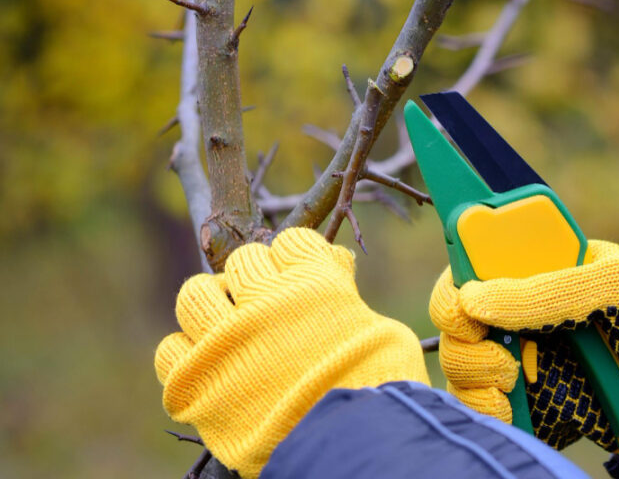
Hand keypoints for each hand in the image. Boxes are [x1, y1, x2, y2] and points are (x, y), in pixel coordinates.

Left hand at [155, 228, 428, 477]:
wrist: (350, 446)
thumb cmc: (376, 385)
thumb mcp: (380, 329)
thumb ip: (348, 294)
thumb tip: (336, 264)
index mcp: (310, 281)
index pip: (291, 241)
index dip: (296, 257)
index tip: (300, 272)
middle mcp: (262, 300)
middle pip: (243, 260)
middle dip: (256, 277)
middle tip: (265, 302)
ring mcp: (223, 339)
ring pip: (194, 295)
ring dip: (211, 305)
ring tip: (226, 325)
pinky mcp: (196, 381)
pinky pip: (169, 350)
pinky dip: (185, 354)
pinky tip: (206, 363)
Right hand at [429, 240, 618, 450]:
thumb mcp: (610, 284)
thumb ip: (543, 292)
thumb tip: (473, 299)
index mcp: (533, 269)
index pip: (469, 266)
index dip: (455, 284)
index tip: (464, 305)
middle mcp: (519, 311)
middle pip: (454, 320)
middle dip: (463, 337)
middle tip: (500, 351)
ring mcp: (522, 357)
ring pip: (460, 364)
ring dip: (473, 374)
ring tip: (512, 379)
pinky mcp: (531, 401)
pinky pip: (485, 407)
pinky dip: (484, 410)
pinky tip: (507, 408)